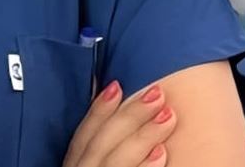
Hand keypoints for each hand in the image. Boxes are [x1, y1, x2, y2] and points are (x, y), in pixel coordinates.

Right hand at [61, 81, 177, 166]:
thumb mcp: (96, 160)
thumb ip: (104, 141)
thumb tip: (115, 97)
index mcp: (75, 165)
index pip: (82, 136)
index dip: (97, 109)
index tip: (117, 85)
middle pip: (101, 144)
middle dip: (129, 116)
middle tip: (157, 93)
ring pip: (116, 162)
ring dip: (143, 136)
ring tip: (168, 116)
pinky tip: (162, 153)